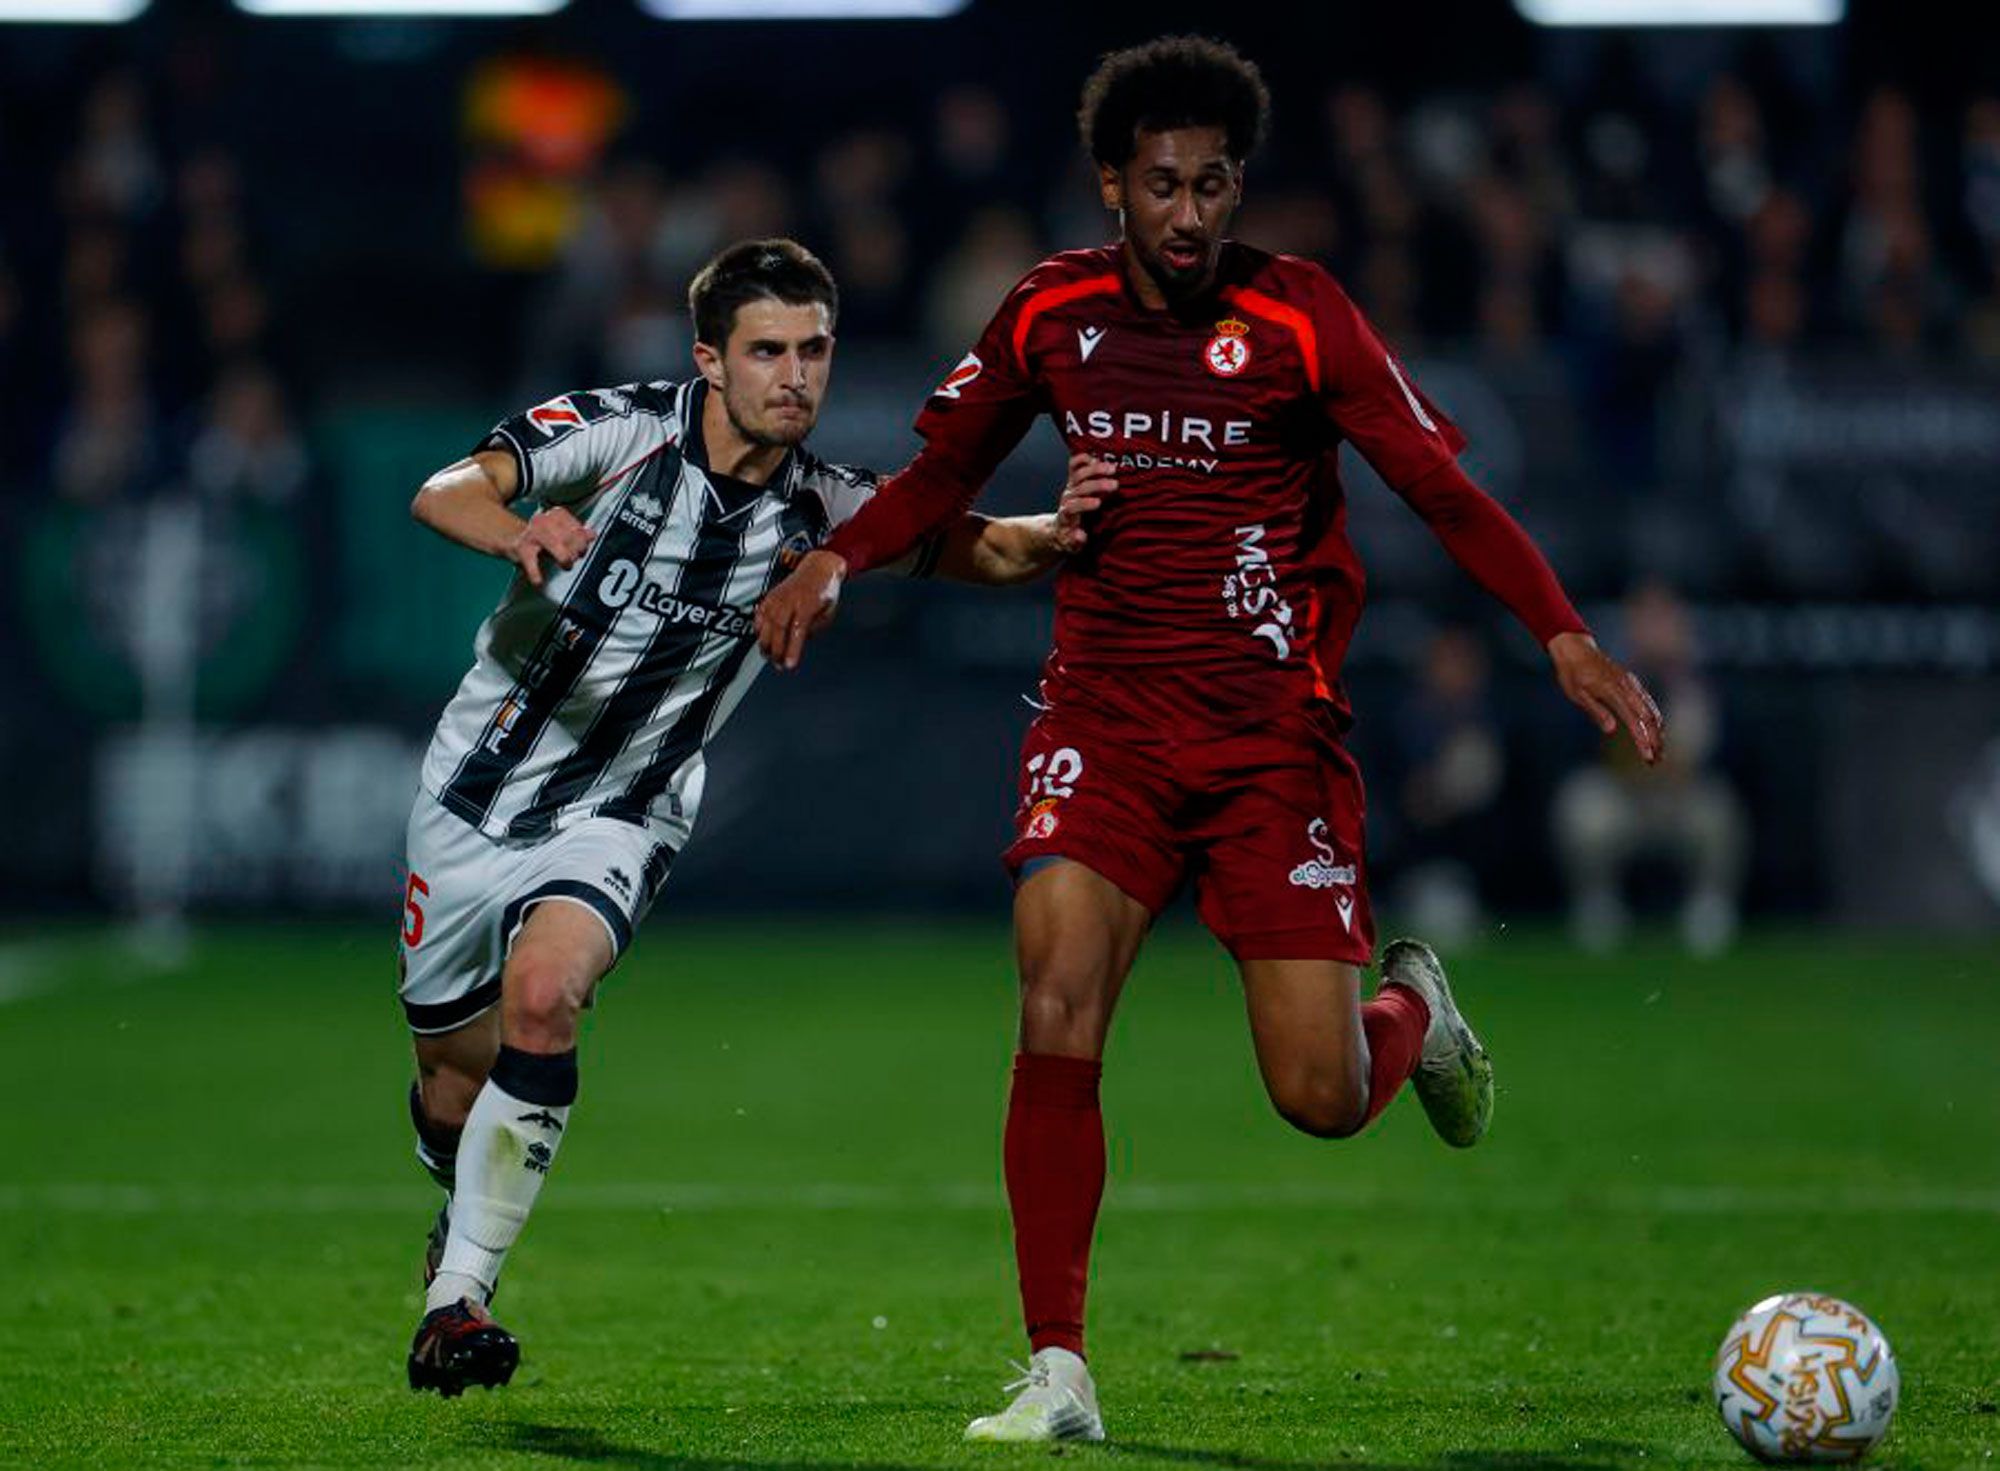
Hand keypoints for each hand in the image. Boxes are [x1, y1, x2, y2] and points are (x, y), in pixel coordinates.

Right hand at [510, 507, 594, 588]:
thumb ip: (578, 534)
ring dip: (564, 559)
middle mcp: (543, 521)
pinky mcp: (520, 548)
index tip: (582, 549)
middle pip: (568, 536)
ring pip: (554, 545)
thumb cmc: (542, 537)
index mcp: (556, 515)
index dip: (583, 541)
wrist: (512, 538)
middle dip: (575, 551)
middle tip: (573, 559)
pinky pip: (531, 562)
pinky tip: (540, 580)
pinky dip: (536, 574)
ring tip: (564, 565)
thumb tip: (592, 535)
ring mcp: (531, 534)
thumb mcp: (561, 532)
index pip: (577, 527)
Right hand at [755, 549, 846, 670]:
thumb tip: (798, 643)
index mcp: (807, 604)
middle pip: (778, 628)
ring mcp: (778, 597)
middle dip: (777, 650)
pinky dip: (758, 628)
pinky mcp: (770, 596)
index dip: (792, 650)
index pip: (797, 631)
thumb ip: (814, 628)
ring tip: (768, 656)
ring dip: (765, 643)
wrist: (818, 567)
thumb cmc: (825, 592)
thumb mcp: (828, 613)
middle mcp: (790, 600)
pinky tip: (761, 639)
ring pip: (766, 623)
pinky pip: (759, 614)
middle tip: (779, 665)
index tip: (789, 665)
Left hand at [1054, 453, 1117, 552]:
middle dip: (1096, 485)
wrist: (1060, 526)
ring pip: (1079, 474)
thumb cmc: (1069, 537)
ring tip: (1113, 468)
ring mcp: (1070, 487)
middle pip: (1079, 488)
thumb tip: (1080, 535)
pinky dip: (1083, 459)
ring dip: (1095, 470)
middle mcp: (1067, 499)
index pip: (1072, 507)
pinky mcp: (1072, 479)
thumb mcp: (1072, 545)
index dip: (1083, 504)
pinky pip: (1074, 465)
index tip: (1098, 503)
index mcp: (1066, 516)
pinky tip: (1096, 457)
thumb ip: (1075, 541)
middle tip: (1115, 485)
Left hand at [1548, 631, 1664, 763]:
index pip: (1634, 720)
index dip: (1642, 740)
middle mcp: (1627, 688)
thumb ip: (1596, 711)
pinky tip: (1656, 730)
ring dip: (1657, 732)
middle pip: (1649, 718)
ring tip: (1659, 751)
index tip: (1648, 756)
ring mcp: (1631, 684)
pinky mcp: (1631, 683)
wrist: (1575, 649)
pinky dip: (1655, 718)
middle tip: (1657, 760)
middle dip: (1655, 740)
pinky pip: (1648, 702)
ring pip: (1652, 710)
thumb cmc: (1572, 674)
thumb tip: (1611, 730)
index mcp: (1613, 692)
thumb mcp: (1577, 694)